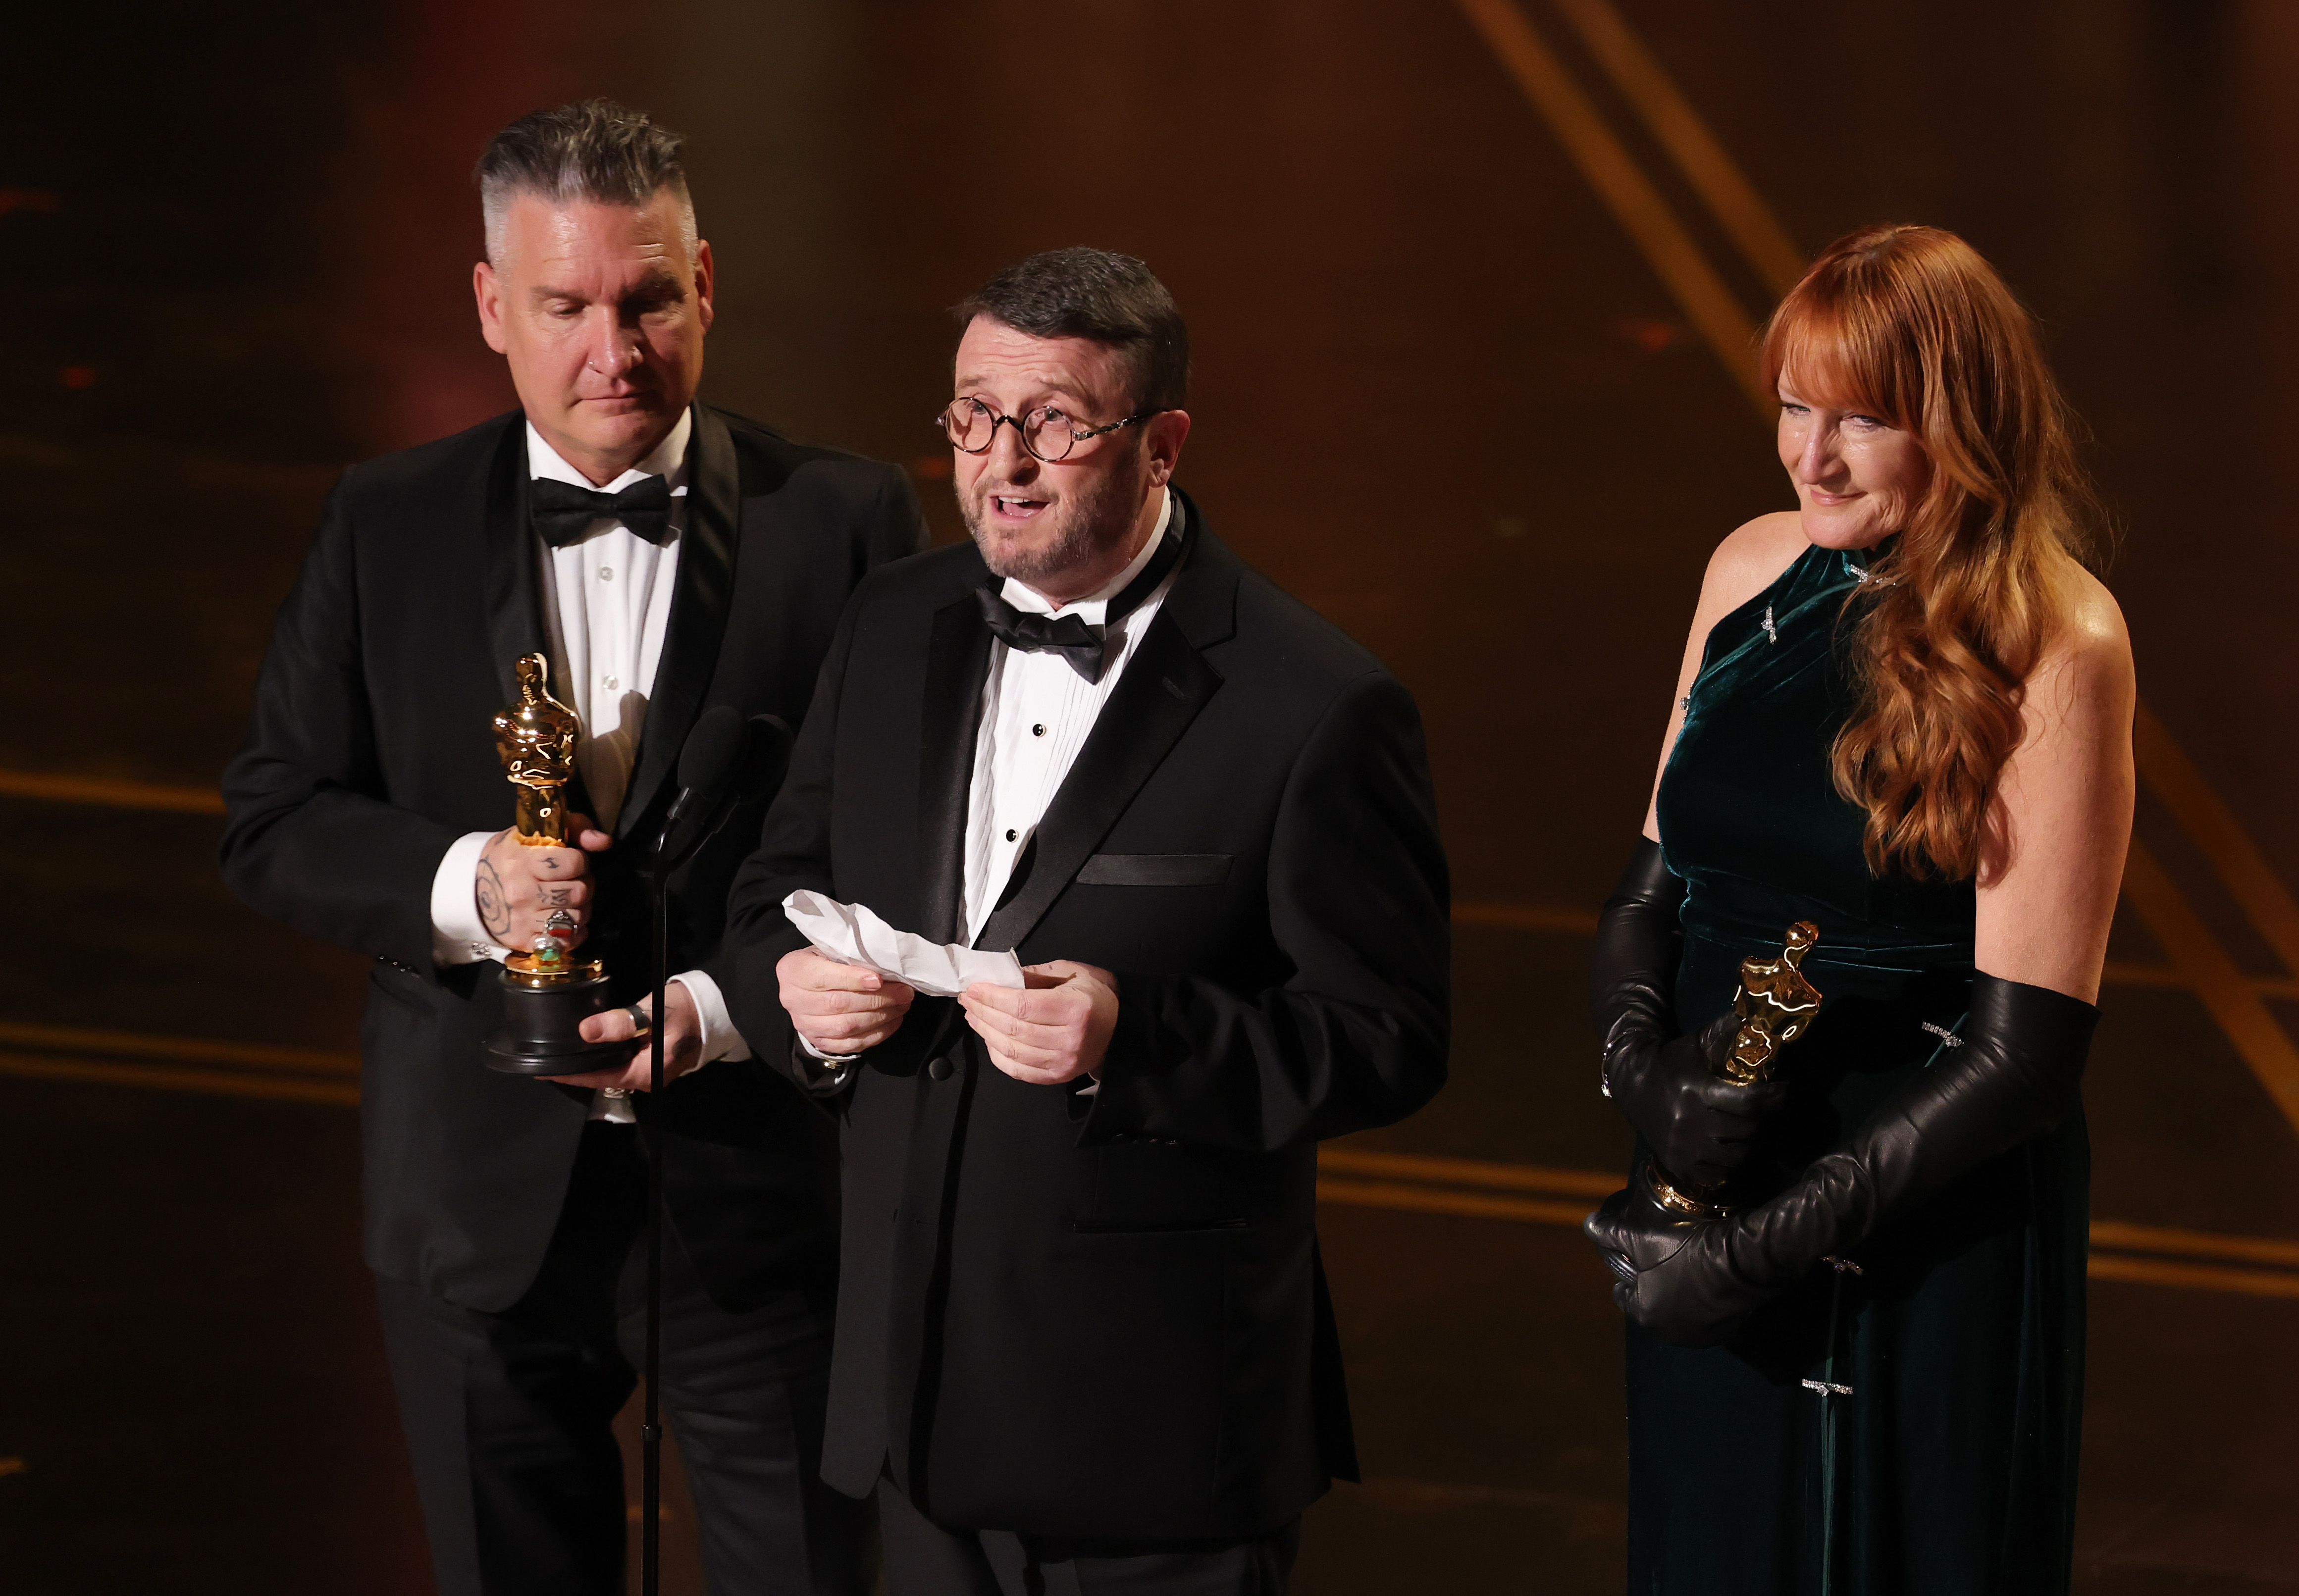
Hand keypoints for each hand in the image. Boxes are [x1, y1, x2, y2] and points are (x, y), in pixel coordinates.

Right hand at [477, 815, 609, 951]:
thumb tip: (604, 842)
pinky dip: (573, 932)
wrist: (472, 889)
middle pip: (580, 892)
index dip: (580, 861)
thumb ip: (575, 828)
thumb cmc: (511, 858)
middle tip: (571, 882)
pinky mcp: (525, 941)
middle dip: (583, 885)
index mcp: (523, 862)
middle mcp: (522, 893)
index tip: (571, 862)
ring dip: (580, 909)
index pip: (574, 863)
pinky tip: (564, 920)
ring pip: (577, 918)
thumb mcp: (535, 834)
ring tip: (567, 901)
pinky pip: (566, 941)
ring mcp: (523, 920)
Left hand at [552, 983, 704, 1091]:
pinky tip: (586, 1047)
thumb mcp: (653, 1012)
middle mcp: (645, 1079)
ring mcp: (648, 1072)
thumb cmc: (686, 1010)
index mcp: (645, 1073)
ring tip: (559, 1053)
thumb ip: (620, 1023)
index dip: (570, 1073)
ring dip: (587, 1062)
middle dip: (575, 1069)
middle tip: (544, 1059)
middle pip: (601, 1077)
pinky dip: (602, 1056)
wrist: (716, 1008)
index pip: (598, 1078)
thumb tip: (585, 1031)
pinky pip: (619, 1063)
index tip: (543, 1070)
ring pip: (609, 1070)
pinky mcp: (650, 1062)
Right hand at [777, 948, 914, 1054]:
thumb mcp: (829, 950)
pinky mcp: (819, 1042)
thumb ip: (850, 956)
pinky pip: (850, 1044)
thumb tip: (886, 968)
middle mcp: (794, 1000)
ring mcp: (805, 1025)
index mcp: (794, 970)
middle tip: (904, 992)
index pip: (824, 978)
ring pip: (846, 1027)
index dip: (853, 979)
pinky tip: (893, 1021)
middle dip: (878, 999)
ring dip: (881, 1017)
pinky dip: (876, 1034)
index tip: (879, 980)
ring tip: (902, 1005)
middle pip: (839, 1004)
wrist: (803, 987)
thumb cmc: (823, 962)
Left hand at [959, 961, 1118, 1085]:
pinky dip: (998, 1056)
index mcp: (1075, 1009)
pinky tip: (989, 1039)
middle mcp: (1069, 1039)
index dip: (992, 997)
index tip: (974, 988)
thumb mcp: (1074, 973)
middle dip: (983, 1012)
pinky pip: (1019, 1070)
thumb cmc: (1098, 997)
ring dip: (986, 1032)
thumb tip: (1003, 978)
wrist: (1123, 1030)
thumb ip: (1038, 975)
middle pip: (1013, 1028)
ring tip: (974, 1017)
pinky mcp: (1058, 1077)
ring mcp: (1063, 1062)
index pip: (1022, 1005)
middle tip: (968, 999)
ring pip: (1011, 1051)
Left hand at [1591, 1198, 1765, 1349]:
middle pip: (1652, 1307)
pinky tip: (1706, 1285)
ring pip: (1679, 1315)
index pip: (1624, 1297)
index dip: (1626, 1278)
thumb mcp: (1643, 1239)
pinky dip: (1702, 1306)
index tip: (1631, 1263)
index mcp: (1644, 1314)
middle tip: (1659, 1265)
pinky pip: (1705, 1318)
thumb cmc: (1684, 1253)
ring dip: (1678, 1299)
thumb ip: (1613, 1233)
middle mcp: (1669, 1333)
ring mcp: (1699, 1336)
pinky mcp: (1724, 1332)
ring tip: (1683, 1273)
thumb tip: (1588, 1223)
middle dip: (1652, 1290)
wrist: (1738, 1264)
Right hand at [1604, 1009, 1790, 1187]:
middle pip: (1749, 1131)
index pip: (1750, 1101)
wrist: (1631, 1083)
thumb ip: (1728, 1031)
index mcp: (1696, 1091)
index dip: (1776, 1097)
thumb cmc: (1671, 1060)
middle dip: (1768, 1120)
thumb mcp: (1697, 1043)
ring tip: (1756, 1130)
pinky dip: (1732, 1164)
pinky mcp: (1678, 1165)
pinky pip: (1719, 1174)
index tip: (1787, 1089)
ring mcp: (1683, 1148)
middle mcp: (1689, 1123)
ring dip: (1753, 1144)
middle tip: (1774, 1110)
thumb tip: (1763, 1016)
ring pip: (1739, 1157)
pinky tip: (1733, 1148)